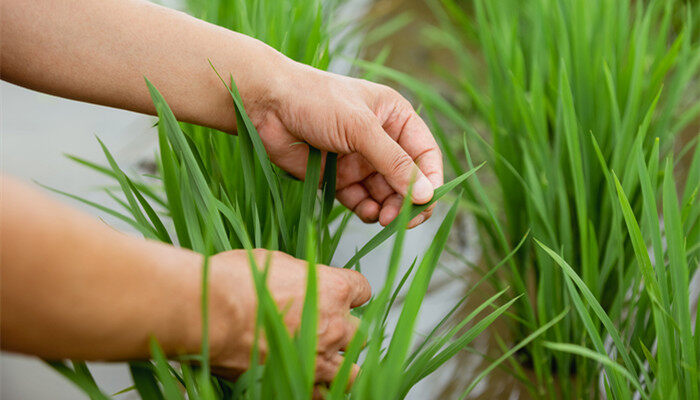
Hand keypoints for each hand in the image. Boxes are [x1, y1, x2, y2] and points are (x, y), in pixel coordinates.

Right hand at [206, 249, 370, 384]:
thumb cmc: (236, 283)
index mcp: (333, 289)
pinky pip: (325, 394)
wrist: (212, 312)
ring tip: (325, 360)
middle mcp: (334, 324)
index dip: (351, 292)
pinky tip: (311, 382)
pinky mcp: (300, 381)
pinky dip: (321, 389)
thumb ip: (300, 276)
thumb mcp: (275, 262)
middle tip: (327, 328)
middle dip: (345, 330)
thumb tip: (301, 280)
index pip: (362, 289)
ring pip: (354, 370)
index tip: (342, 295)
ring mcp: (320, 357)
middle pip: (359, 331)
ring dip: (342, 364)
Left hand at [246, 58, 442, 228]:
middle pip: (408, 180)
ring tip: (383, 218)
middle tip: (403, 220)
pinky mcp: (339, 178)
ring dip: (389, 209)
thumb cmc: (316, 102)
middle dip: (408, 201)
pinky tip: (368, 214)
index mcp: (395, 118)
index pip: (425, 154)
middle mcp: (382, 140)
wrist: (266, 106)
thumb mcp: (360, 128)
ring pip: (386, 194)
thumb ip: (393, 163)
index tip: (427, 202)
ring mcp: (360, 161)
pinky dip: (368, 211)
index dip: (431, 180)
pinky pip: (362, 201)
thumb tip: (426, 195)